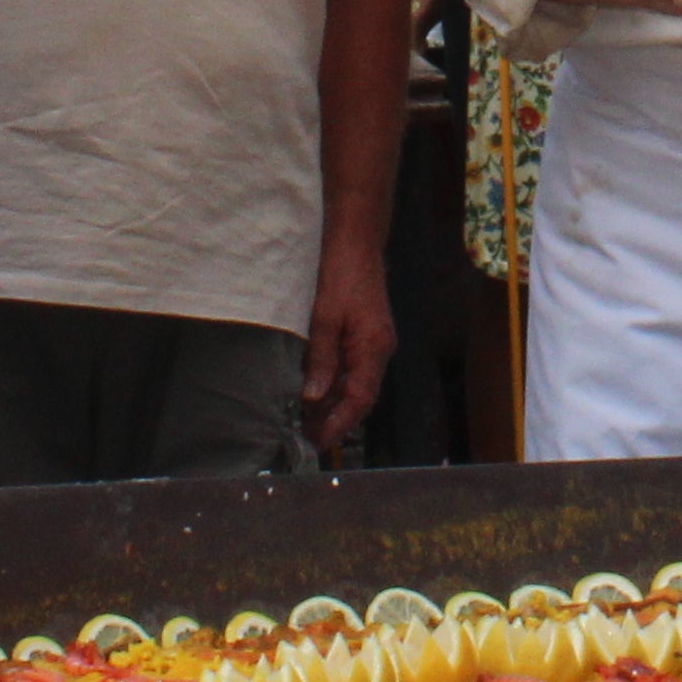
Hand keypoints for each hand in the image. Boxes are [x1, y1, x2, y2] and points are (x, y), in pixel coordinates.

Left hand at [302, 244, 394, 450]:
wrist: (355, 239)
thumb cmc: (341, 272)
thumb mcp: (324, 317)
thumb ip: (320, 358)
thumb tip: (313, 397)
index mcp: (374, 347)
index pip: (361, 399)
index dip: (339, 424)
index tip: (318, 442)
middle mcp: (378, 349)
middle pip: (359, 396)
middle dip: (334, 419)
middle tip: (304, 438)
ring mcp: (372, 342)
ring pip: (353, 384)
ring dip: (331, 404)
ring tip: (303, 422)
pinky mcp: (362, 334)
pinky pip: (349, 368)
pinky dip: (332, 384)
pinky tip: (312, 392)